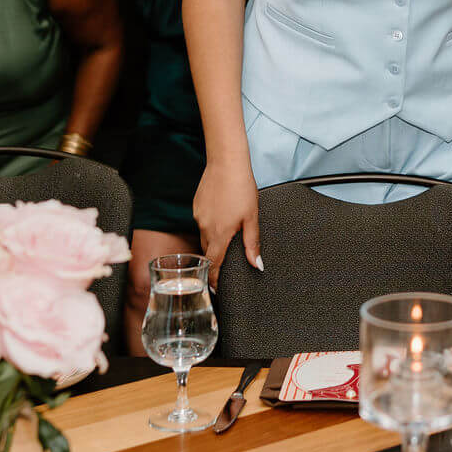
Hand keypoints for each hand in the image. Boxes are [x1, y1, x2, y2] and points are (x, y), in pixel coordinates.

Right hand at [192, 156, 262, 271]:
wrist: (226, 162)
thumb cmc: (242, 188)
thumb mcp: (252, 217)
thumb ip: (252, 243)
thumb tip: (256, 265)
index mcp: (219, 234)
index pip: (214, 264)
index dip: (214, 279)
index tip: (215, 290)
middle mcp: (205, 227)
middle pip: (208, 251)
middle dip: (215, 259)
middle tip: (225, 262)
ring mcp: (198, 216)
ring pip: (204, 236)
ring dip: (214, 239)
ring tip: (227, 231)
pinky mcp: (196, 206)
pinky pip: (201, 222)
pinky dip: (210, 224)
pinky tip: (221, 214)